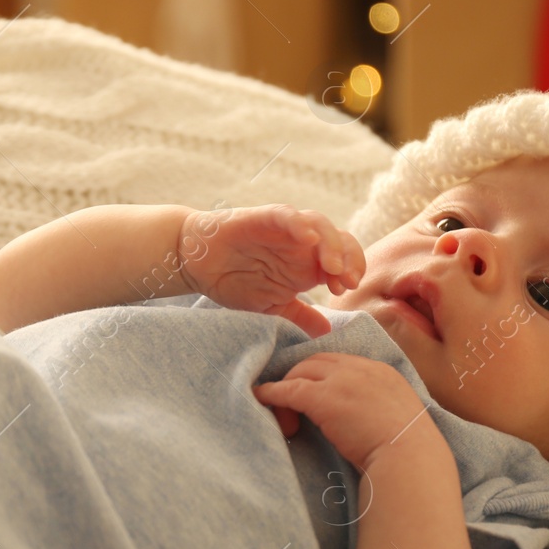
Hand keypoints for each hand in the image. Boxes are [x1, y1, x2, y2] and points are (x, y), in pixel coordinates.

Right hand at [178, 205, 365, 337]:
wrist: (198, 264)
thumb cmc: (234, 281)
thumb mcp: (271, 306)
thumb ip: (299, 315)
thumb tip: (326, 332)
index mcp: (308, 264)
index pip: (344, 261)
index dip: (351, 272)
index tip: (345, 292)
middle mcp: (301, 245)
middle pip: (340, 240)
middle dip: (350, 259)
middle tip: (347, 281)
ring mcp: (284, 230)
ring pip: (320, 225)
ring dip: (331, 244)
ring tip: (332, 267)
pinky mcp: (264, 218)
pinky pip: (288, 216)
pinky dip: (300, 224)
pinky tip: (309, 239)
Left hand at [253, 353, 442, 472]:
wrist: (410, 459)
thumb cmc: (408, 452)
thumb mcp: (399, 418)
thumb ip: (379, 408)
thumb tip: (362, 419)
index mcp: (382, 372)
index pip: (341, 362)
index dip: (321, 374)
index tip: (312, 390)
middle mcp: (361, 368)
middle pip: (316, 361)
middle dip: (300, 378)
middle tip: (293, 406)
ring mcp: (342, 380)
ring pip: (301, 372)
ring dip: (287, 389)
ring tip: (283, 416)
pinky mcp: (324, 397)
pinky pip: (289, 389)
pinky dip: (273, 393)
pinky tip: (262, 398)